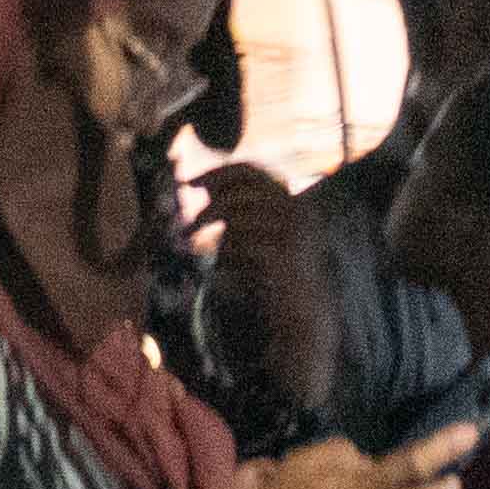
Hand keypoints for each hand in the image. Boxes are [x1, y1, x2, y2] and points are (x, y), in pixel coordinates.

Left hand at [208, 172, 335, 407]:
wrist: (302, 318)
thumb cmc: (274, 280)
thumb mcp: (255, 240)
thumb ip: (238, 218)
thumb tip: (207, 194)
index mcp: (290, 202)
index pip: (252, 171)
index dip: (218, 172)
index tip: (191, 182)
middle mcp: (295, 211)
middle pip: (242, 187)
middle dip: (209, 196)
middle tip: (186, 211)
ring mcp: (291, 232)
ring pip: (238, 212)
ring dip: (207, 221)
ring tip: (189, 236)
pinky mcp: (283, 255)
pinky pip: (241, 240)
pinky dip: (223, 248)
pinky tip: (216, 263)